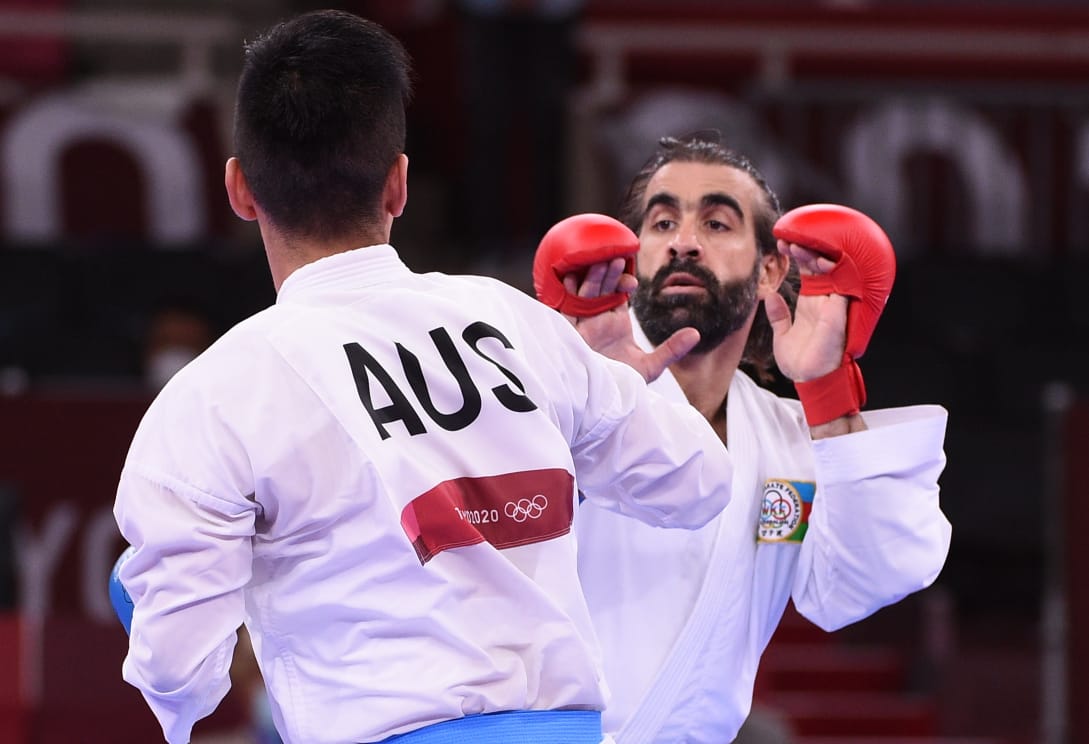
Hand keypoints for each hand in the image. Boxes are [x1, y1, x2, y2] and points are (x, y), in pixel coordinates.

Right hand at [562, 257, 698, 382]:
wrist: (601, 405)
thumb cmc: (622, 386)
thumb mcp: (650, 367)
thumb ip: (672, 349)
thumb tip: (696, 333)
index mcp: (615, 323)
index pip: (618, 294)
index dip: (623, 283)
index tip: (633, 283)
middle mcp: (597, 320)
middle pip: (600, 289)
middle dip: (607, 274)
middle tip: (615, 259)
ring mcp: (581, 325)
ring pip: (583, 294)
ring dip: (591, 278)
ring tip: (600, 262)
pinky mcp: (567, 333)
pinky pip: (563, 308)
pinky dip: (566, 293)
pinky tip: (572, 277)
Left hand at [766, 239, 847, 382]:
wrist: (809, 380)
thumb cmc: (800, 361)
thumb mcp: (783, 335)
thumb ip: (779, 316)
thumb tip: (770, 296)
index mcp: (812, 303)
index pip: (807, 271)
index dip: (797, 255)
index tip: (781, 244)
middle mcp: (825, 300)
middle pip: (820, 266)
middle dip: (806, 249)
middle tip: (788, 241)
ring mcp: (833, 305)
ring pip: (833, 271)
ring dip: (816, 256)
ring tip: (798, 247)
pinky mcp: (838, 313)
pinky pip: (844, 286)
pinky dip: (835, 271)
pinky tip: (821, 260)